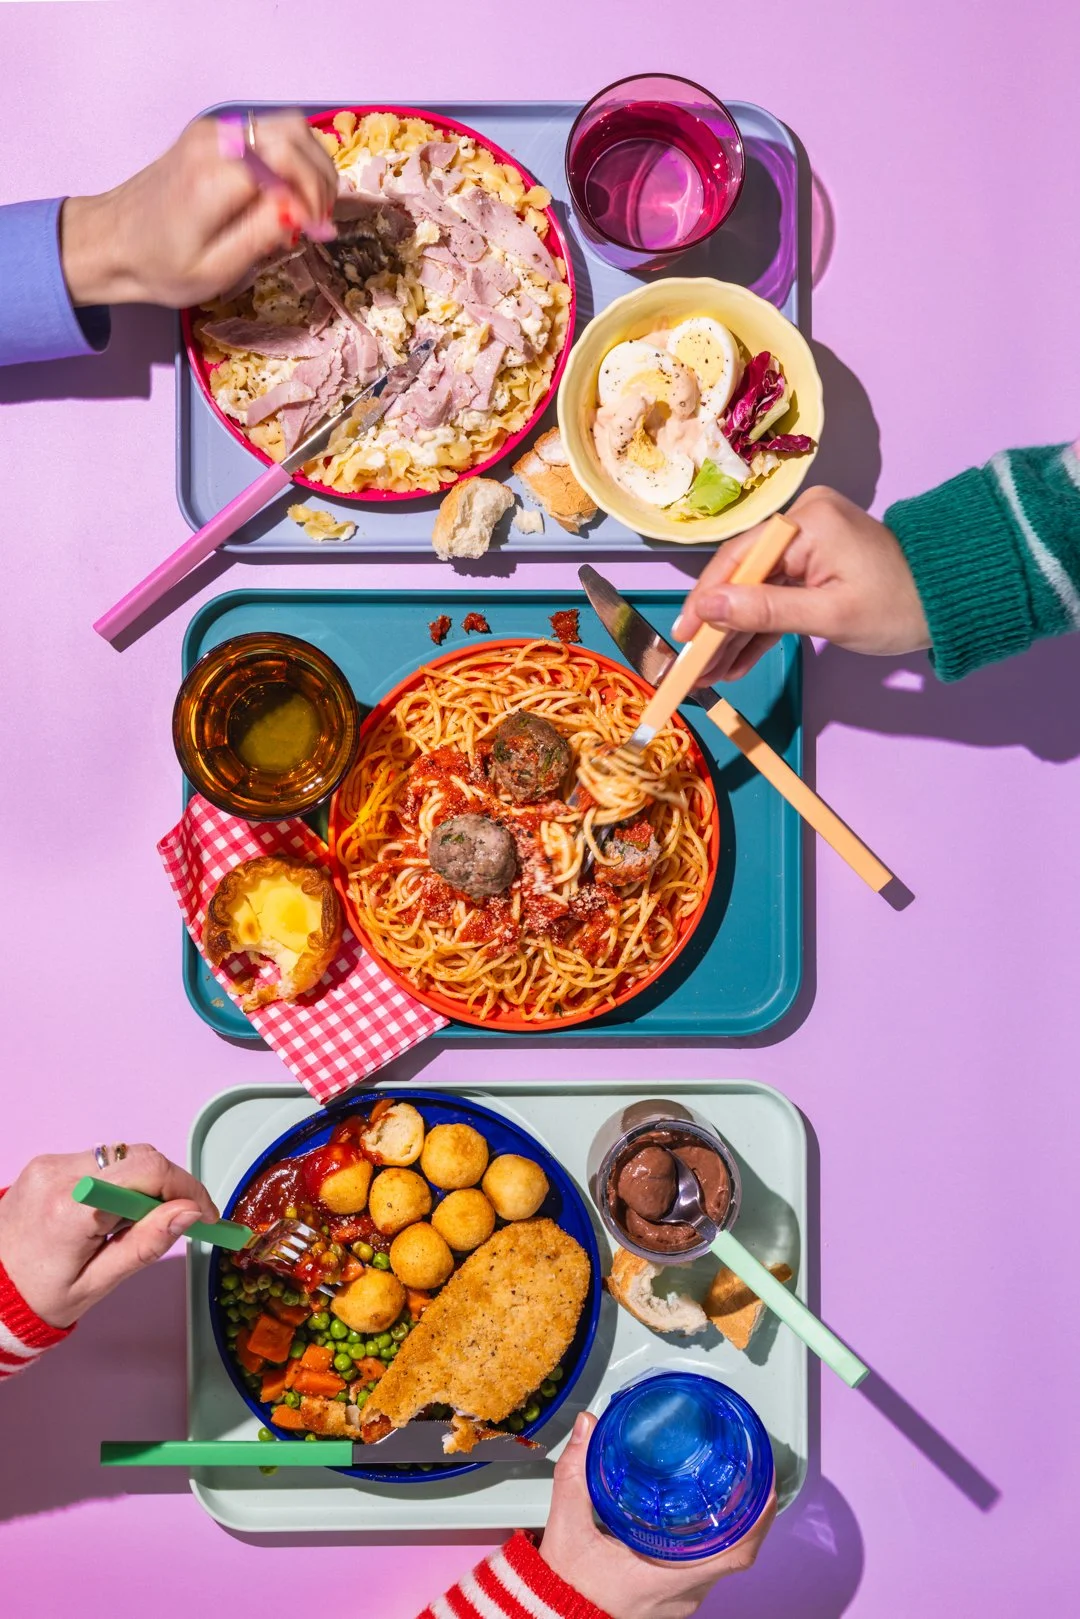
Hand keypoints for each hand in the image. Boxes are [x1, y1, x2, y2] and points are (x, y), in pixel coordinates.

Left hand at [0, 1146, 218, 1327]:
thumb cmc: (37, 1297)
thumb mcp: (97, 1282)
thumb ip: (146, 1243)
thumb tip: (190, 1212)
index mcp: (72, 1209)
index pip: (150, 1173)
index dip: (188, 1189)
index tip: (206, 1214)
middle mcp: (59, 1175)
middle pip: (140, 1157)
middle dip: (169, 1187)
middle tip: (181, 1220)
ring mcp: (50, 1164)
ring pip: (123, 1156)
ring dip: (143, 1183)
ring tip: (136, 1224)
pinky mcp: (46, 1163)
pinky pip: (100, 1161)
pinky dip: (119, 1181)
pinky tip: (111, 1213)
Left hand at [60, 112, 338, 307]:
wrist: (110, 241)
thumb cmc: (160, 267)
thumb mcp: (215, 271)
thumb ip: (261, 236)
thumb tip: (302, 210)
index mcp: (213, 178)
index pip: (288, 160)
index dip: (313, 195)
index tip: (316, 231)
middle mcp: (214, 142)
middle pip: (294, 133)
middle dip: (320, 177)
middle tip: (321, 220)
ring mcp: (212, 131)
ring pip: (287, 127)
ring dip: (311, 165)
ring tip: (311, 208)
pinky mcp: (213, 134)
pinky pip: (269, 133)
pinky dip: (292, 159)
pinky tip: (289, 195)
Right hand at [539, 1412, 775, 1618]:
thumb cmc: (564, 1585)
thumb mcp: (568, 1525)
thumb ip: (577, 1473)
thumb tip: (590, 1428)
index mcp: (666, 1579)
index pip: (734, 1555)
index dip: (757, 1521)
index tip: (766, 1487)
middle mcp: (681, 1595)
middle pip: (735, 1556)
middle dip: (749, 1515)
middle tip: (754, 1475)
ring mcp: (678, 1601)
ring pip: (721, 1564)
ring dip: (733, 1530)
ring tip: (735, 1489)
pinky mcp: (669, 1600)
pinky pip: (705, 1571)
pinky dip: (714, 1543)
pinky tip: (706, 1519)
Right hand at [675, 486, 930, 682]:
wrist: (949, 604)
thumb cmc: (898, 607)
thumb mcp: (829, 615)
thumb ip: (765, 611)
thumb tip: (705, 609)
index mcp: (806, 522)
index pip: (739, 560)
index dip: (706, 600)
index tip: (682, 636)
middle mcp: (800, 523)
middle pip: (742, 576)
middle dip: (716, 624)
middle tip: (691, 664)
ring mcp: (806, 544)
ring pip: (755, 591)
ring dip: (734, 633)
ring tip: (709, 673)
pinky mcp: (812, 565)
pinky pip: (776, 596)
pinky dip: (760, 629)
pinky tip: (735, 662)